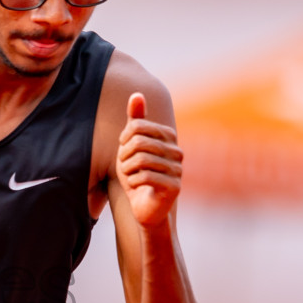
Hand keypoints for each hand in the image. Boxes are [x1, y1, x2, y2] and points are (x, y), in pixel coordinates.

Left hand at [116, 92, 183, 227]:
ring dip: (128, 171)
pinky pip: (145, 177)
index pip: (136, 126)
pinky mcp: (174, 187)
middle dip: (124, 157)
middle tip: (125, 168)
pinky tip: (136, 187)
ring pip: (141, 160)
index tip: (124, 151)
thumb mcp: (131, 146)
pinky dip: (133, 182)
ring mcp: (178, 169)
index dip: (123, 140)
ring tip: (131, 177)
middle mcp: (177, 151)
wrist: (144, 208)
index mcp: (168, 137)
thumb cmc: (137, 175)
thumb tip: (137, 94)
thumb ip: (135, 121)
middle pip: (138, 142)